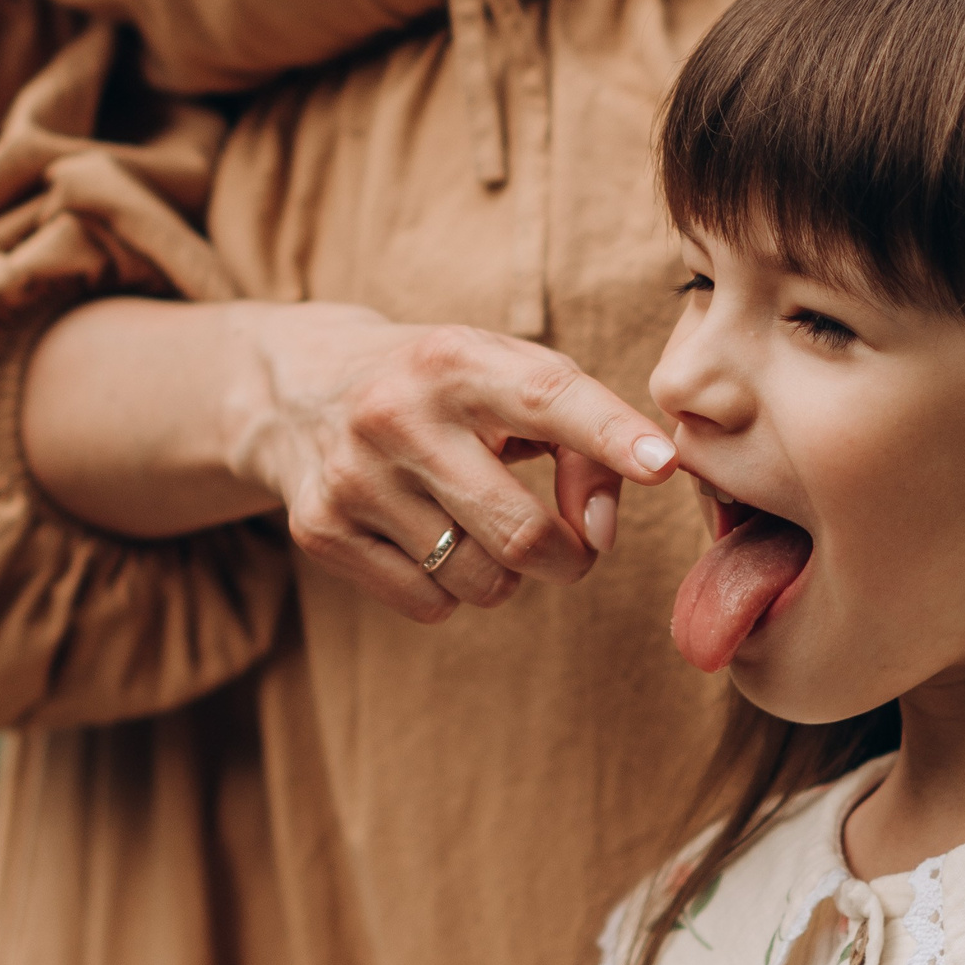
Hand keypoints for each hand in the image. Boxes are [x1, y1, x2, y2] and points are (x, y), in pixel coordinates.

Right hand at [20, 298, 680, 624]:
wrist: (301, 388)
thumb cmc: (442, 388)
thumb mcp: (509, 377)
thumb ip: (582, 440)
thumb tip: (599, 533)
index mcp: (456, 359)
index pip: (547, 398)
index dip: (611, 436)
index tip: (664, 467)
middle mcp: (396, 414)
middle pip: (523, 533)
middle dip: (570, 557)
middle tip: (572, 547)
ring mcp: (351, 476)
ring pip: (481, 581)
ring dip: (506, 573)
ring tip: (480, 526)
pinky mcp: (319, 529)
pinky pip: (429, 604)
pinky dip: (449, 589)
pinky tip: (428, 539)